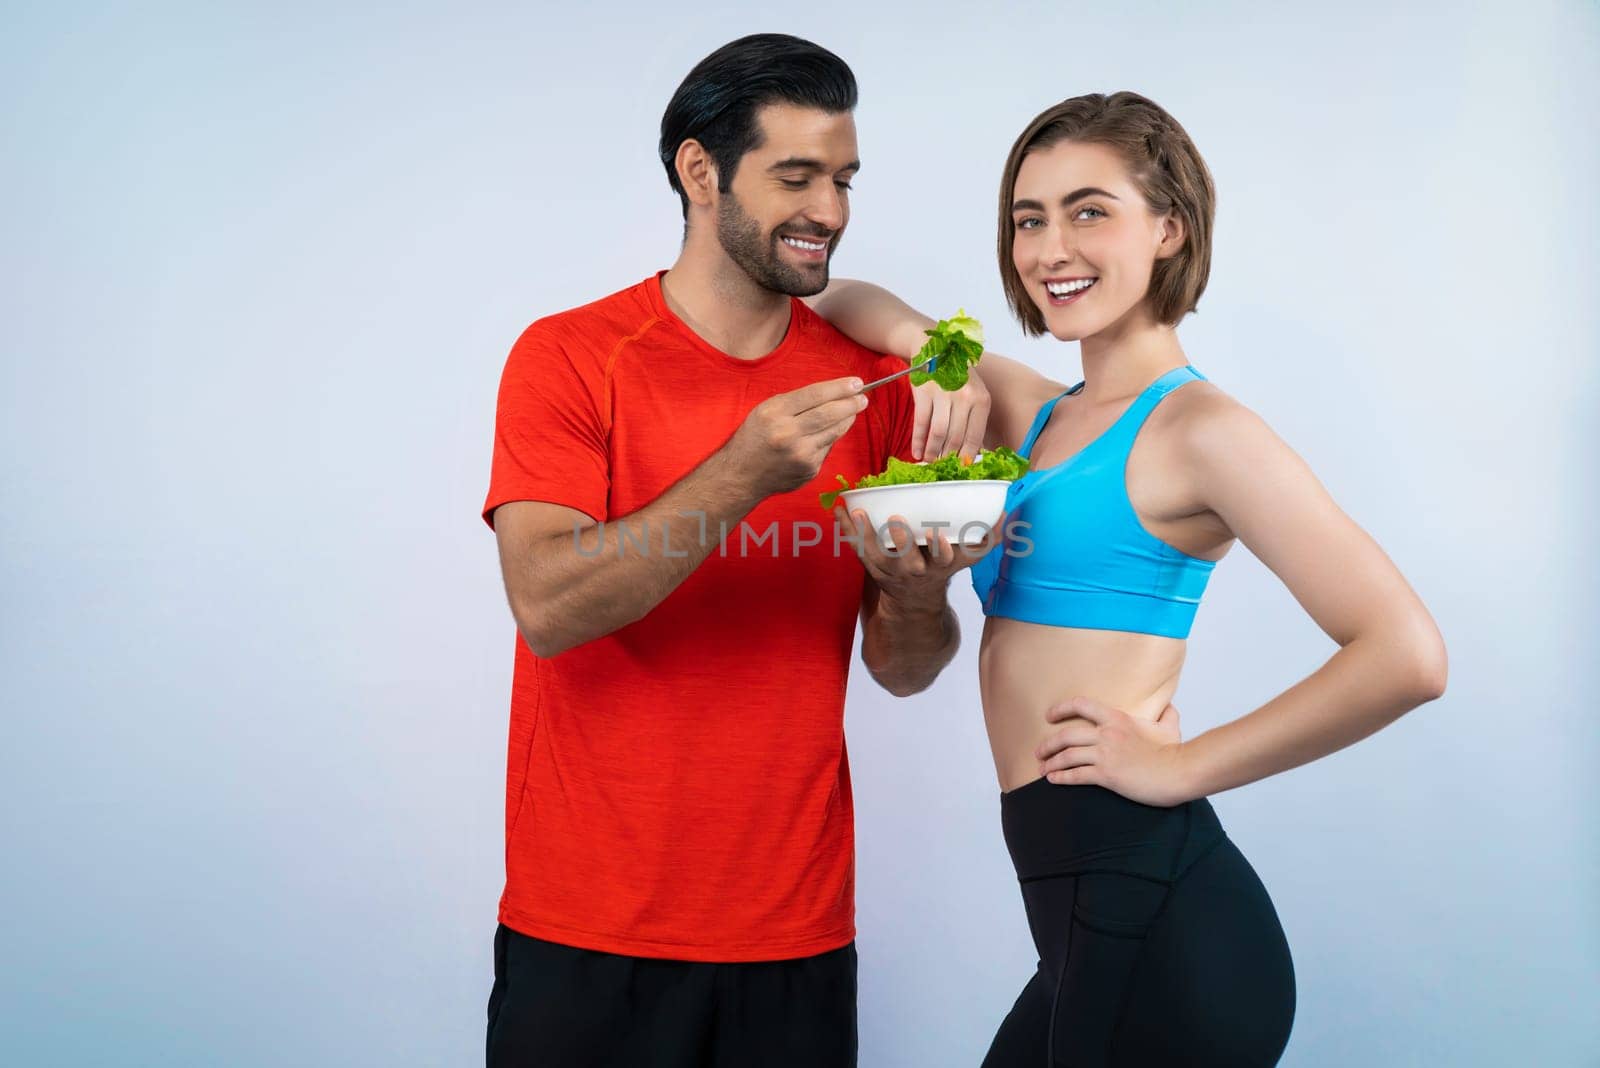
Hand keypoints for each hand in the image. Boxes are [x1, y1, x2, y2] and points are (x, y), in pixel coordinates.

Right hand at [724, 377, 867, 497]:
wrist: (742, 475)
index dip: (839, 388)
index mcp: (775, 413)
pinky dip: (831, 438)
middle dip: (851, 403)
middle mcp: (788, 434)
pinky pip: (827, 447)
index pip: (815, 395)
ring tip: (853, 410)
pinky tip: (827, 433)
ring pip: (834, 431)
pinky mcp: (809, 469)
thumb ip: (796, 402)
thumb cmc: (755, 437)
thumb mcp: (766, 410)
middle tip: (863, 397)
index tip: (856, 383)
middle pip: (829, 413)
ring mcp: (800, 454)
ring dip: (847, 419)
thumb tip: (834, 394)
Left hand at [835, 506, 1000, 612]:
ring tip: (857, 511)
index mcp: (939, 568)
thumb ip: (985, 538)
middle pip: (907, 559)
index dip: (941, 550)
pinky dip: (846, 529)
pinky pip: (855, 548)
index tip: (940, 536)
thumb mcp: (965, 559)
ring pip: (875, 554)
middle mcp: (914, 572)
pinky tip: (838, 508)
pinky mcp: (871, 567)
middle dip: (901, 541)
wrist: (913, 603)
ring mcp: (890, 571)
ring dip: (865, 533)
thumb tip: (1007, 513)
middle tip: (896, 520)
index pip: (944, 560)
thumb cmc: (940, 568)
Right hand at [911, 365, 989, 459]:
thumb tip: (969, 450)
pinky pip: (921, 424)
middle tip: (942, 466)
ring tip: (929, 461)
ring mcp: (944, 394)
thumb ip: (973, 417)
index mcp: (981, 400)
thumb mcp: (973, 392)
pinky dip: (918, 441)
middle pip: (955, 438)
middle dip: (948, 457)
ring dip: (932, 452)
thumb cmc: (956, 374)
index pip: (975, 436)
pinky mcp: (924, 392)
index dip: (967, 455)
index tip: (961, 467)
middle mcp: (965, 397)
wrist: (936, 348)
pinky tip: (917, 451)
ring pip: (938, 434)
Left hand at [1035, 696, 1196, 806]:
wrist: (1180, 772)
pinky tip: (1053, 780)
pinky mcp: (1107, 775)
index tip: (1049, 715)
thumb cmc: (1174, 752)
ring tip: (1043, 769)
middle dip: (1048, 744)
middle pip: (1066, 735)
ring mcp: (1106, 754)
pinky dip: (1061, 778)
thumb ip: (1166, 714)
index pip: (1081, 705)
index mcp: (1117, 718)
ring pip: (1067, 756)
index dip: (1061, 709)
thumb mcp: (1169, 726)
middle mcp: (1107, 733)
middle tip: (1039, 751)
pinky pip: (1076, 775)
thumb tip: (1168, 706)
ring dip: (1051, 763)